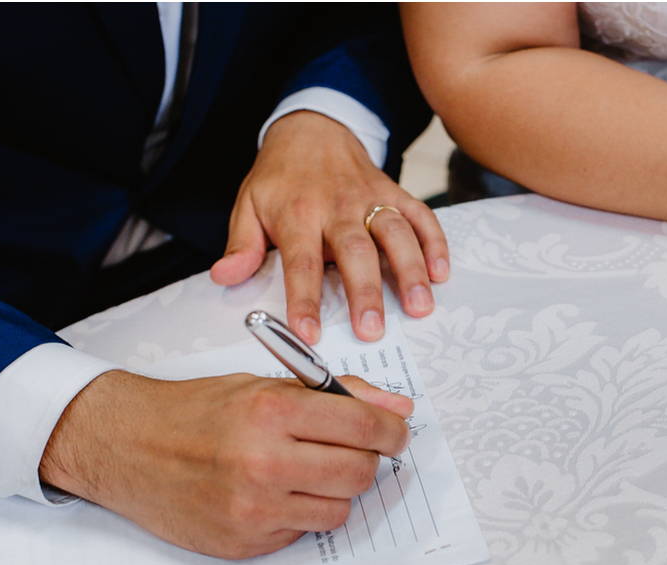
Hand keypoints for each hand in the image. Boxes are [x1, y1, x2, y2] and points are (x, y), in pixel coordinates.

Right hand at [39, 371, 413, 559]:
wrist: (125, 446)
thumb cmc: (197, 412)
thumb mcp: (265, 385)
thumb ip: (338, 395)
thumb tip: (398, 409)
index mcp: (272, 411)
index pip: (365, 428)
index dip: (392, 432)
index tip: (395, 433)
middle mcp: (264, 462)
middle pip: (360, 473)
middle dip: (366, 461)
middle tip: (350, 450)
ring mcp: (253, 509)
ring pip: (339, 509)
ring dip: (334, 490)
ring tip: (303, 470)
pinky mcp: (245, 542)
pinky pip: (304, 532)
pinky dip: (300, 513)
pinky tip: (272, 493)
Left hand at [210, 111, 449, 343]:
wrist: (311, 128)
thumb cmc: (280, 178)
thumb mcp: (248, 205)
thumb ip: (241, 245)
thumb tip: (225, 277)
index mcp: (297, 214)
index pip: (300, 262)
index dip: (304, 299)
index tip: (309, 334)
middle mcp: (337, 206)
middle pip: (355, 251)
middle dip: (365, 292)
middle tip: (372, 330)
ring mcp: (370, 198)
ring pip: (395, 233)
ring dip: (410, 270)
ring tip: (419, 307)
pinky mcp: (394, 193)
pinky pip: (421, 216)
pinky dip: (435, 243)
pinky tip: (441, 273)